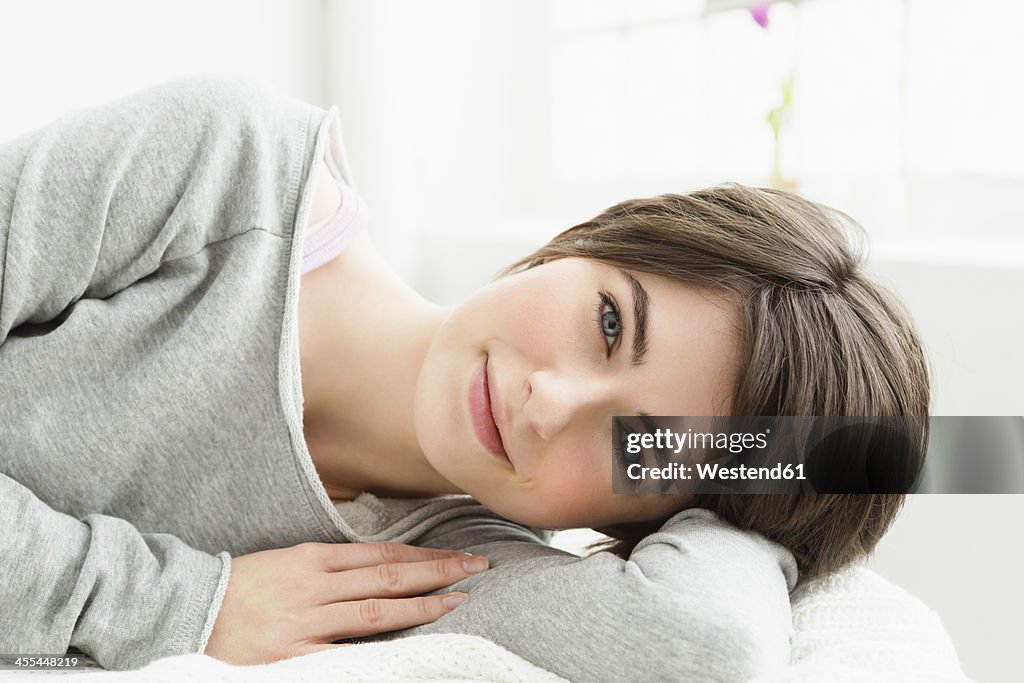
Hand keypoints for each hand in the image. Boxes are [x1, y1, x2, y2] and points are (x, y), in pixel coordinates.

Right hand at [202, 541, 487, 664]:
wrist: (187, 611)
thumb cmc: (240, 588)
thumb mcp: (285, 562)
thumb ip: (329, 567)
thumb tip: (379, 568)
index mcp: (311, 559)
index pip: (381, 555)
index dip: (422, 556)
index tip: (455, 556)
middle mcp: (313, 587)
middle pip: (387, 578)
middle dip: (436, 573)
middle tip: (476, 569)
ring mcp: (304, 623)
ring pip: (374, 612)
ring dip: (420, 607)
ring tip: (456, 601)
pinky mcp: (292, 657)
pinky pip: (345, 651)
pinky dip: (379, 648)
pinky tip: (409, 646)